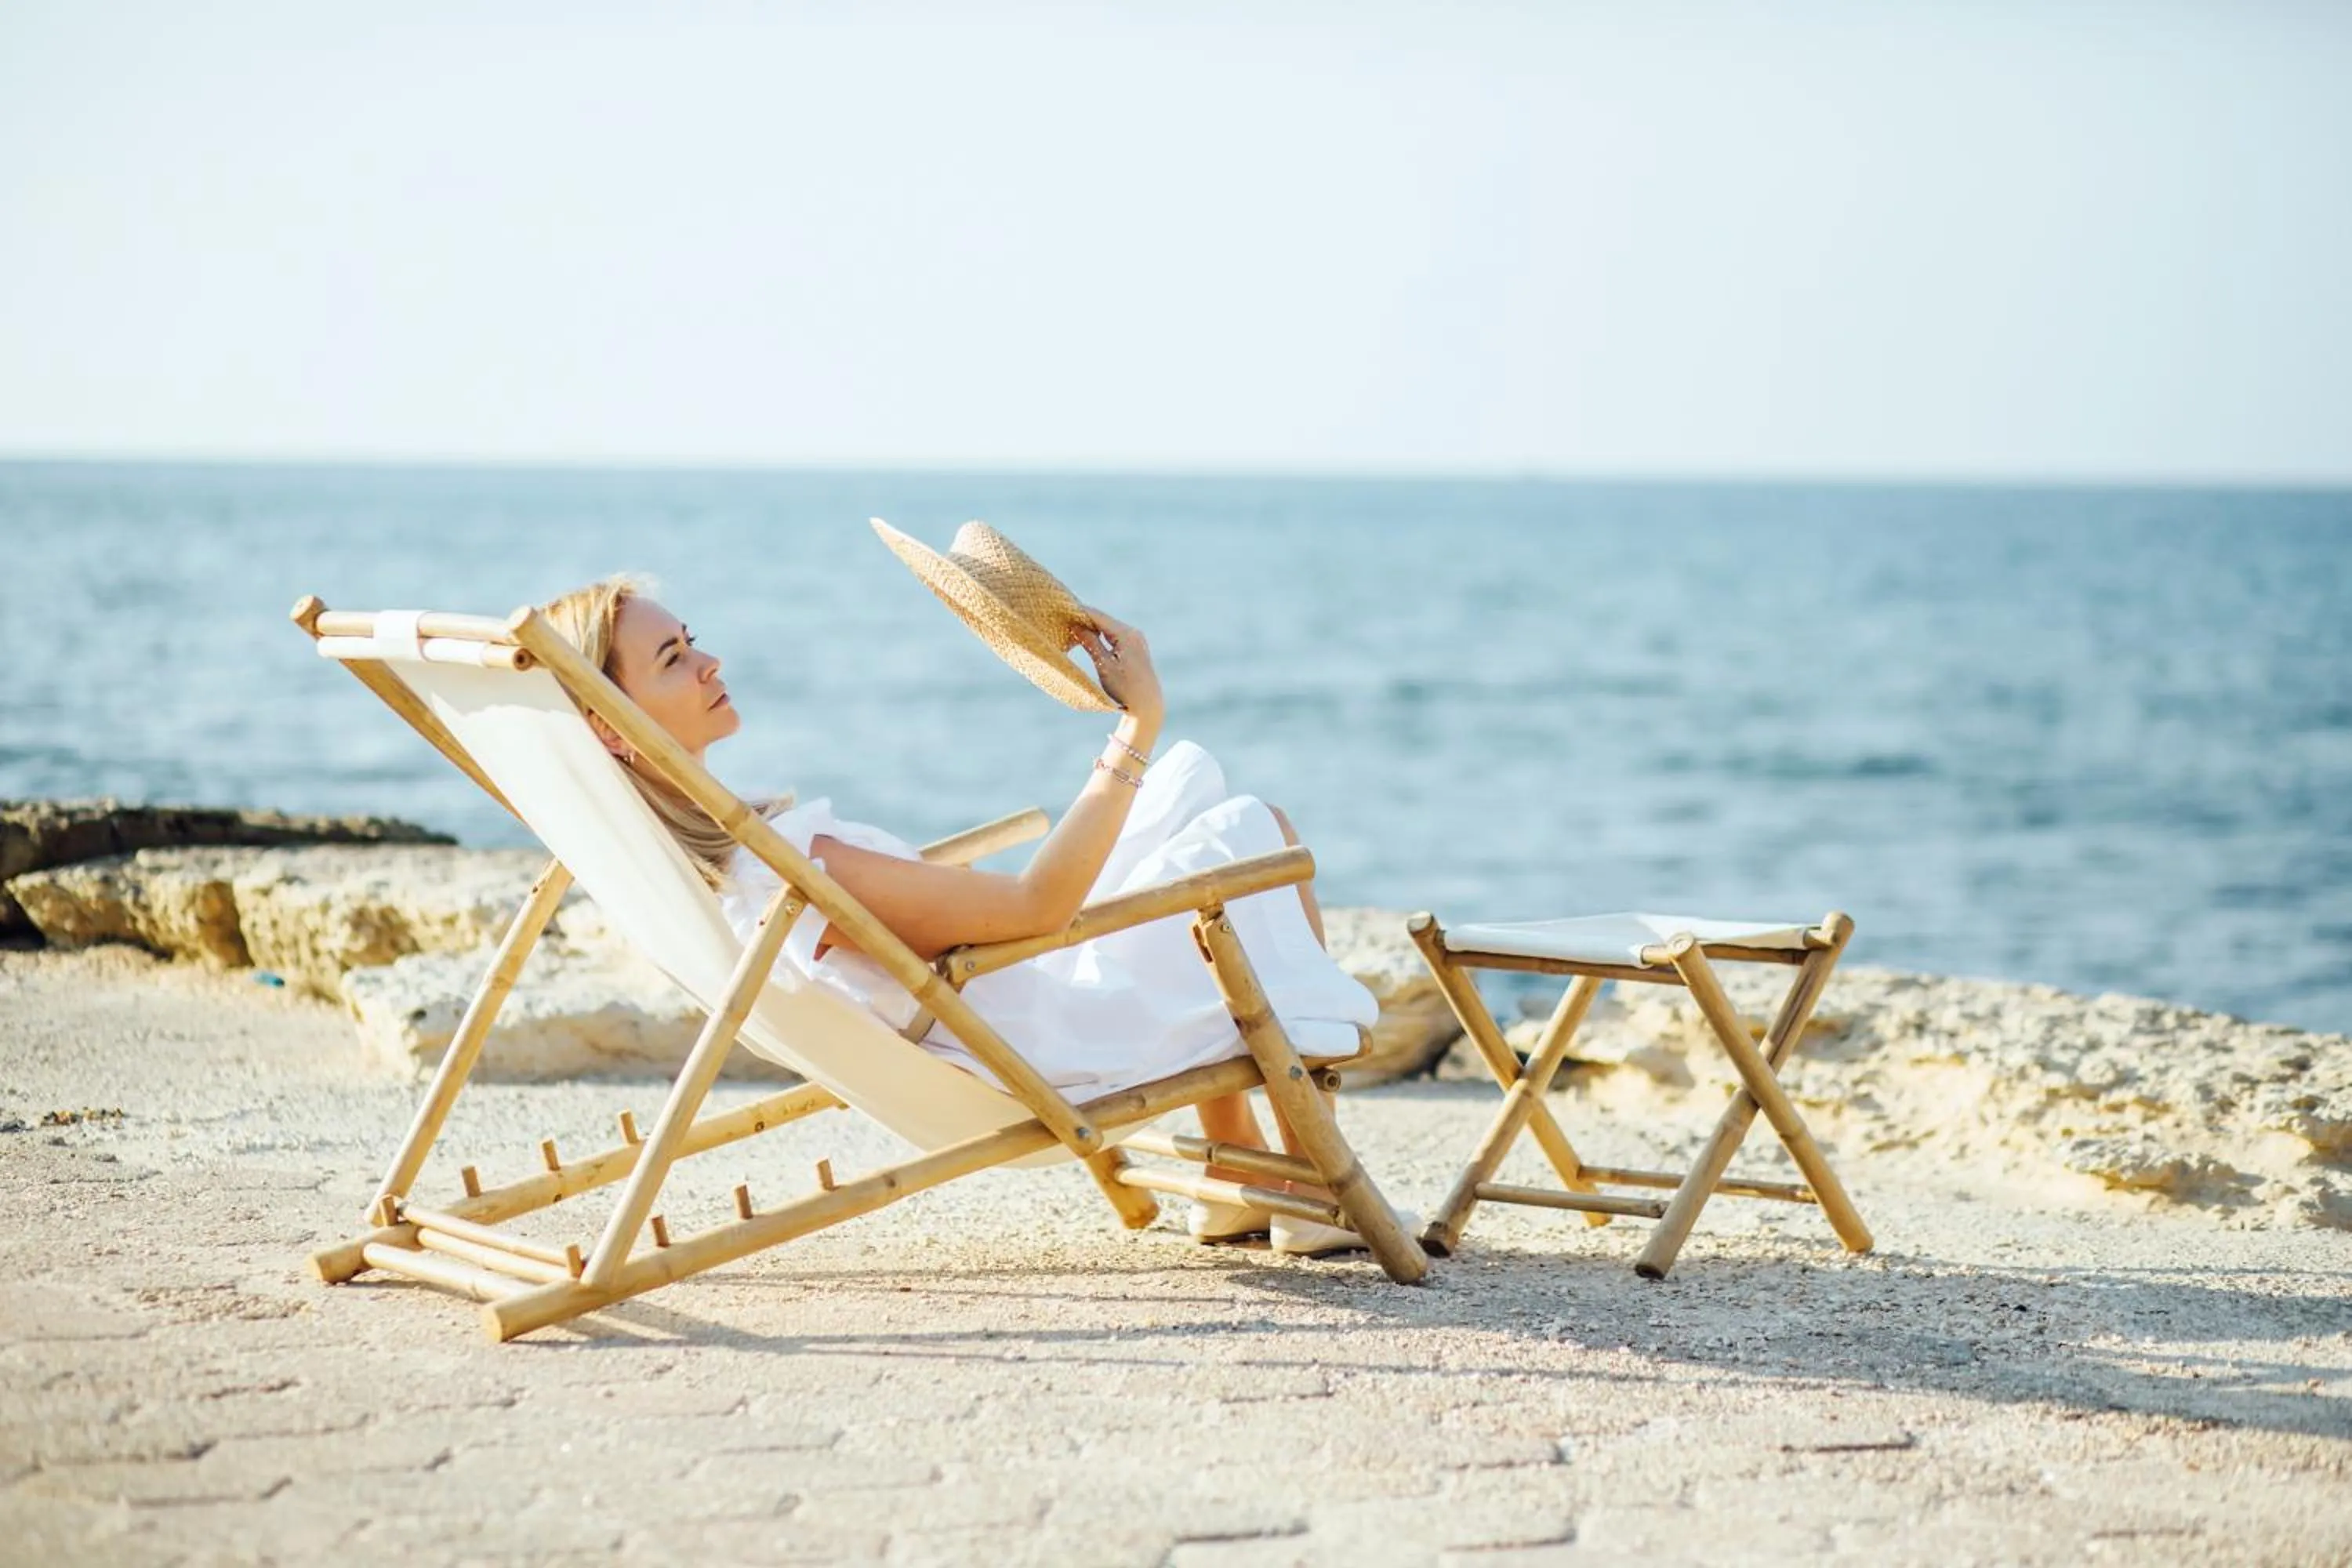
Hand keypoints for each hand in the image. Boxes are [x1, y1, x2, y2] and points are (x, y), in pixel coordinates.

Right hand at [1073, 608, 1163, 732]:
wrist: (1147, 705)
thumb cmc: (1125, 688)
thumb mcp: (1104, 665)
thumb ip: (1090, 642)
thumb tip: (1076, 625)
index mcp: (1127, 635)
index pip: (1098, 617)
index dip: (1079, 612)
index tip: (1062, 609)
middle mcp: (1134, 633)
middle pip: (1103, 620)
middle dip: (1084, 619)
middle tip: (1063, 617)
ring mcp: (1136, 640)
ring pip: (1108, 628)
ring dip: (1091, 627)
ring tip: (1071, 626)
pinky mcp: (1135, 647)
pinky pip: (1114, 636)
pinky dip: (1100, 635)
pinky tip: (1087, 637)